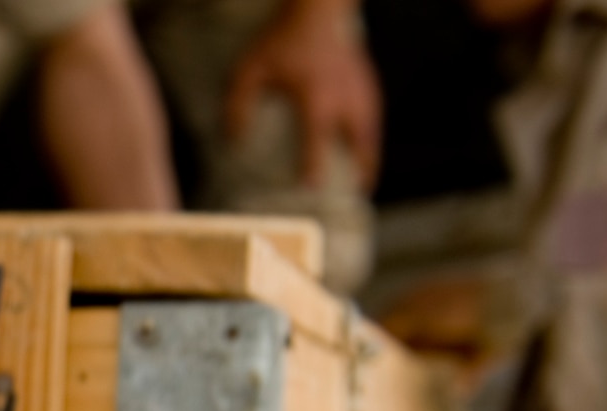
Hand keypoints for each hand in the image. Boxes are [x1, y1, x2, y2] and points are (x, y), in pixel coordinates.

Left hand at [224, 0, 381, 188]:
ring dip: (369, 157)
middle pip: (358, 144)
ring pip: (371, 132)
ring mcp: (360, 89)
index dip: (313, 168)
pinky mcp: (367, 80)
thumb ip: (239, 104)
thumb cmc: (282, 39)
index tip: (310, 190)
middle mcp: (344, 98)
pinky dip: (371, 136)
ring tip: (366, 179)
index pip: (316, 142)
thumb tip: (233, 140)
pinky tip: (365, 147)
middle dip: (359, 171)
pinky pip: (374, 115)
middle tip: (355, 195)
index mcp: (316, 99)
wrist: (318, 7)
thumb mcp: (251, 68)